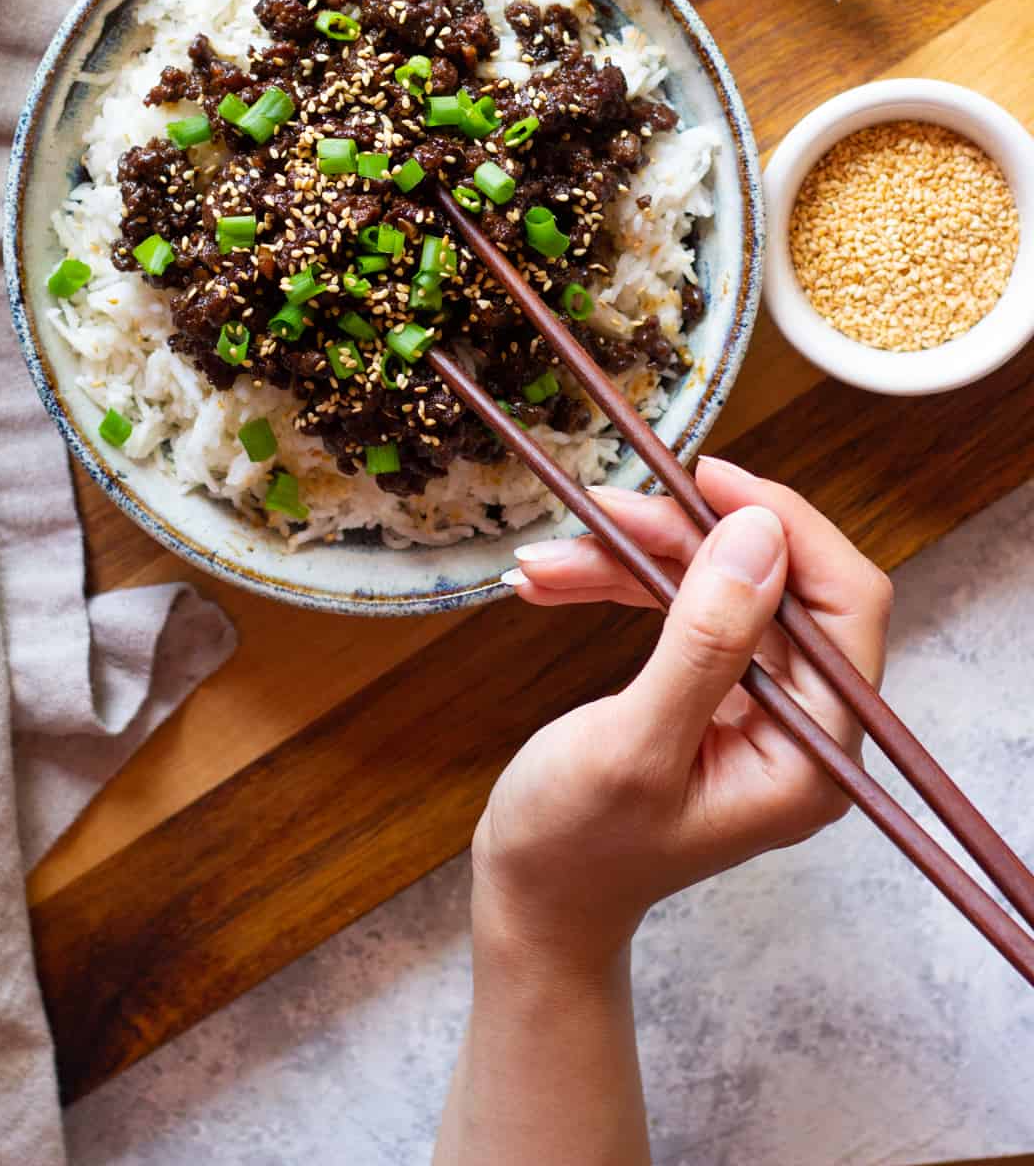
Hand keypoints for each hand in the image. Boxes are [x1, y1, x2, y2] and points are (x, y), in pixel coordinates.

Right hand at [471, 457, 892, 968]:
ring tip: (546, 561)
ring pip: (717, 584)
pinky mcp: (714, 691)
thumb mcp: (634, 744)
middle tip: (606, 507)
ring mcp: (760, 707)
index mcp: (812, 754)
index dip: (785, 526)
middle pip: (772, 581)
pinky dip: (618, 584)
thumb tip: (760, 533)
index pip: (845, 604)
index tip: (708, 479)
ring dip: (632, 558)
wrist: (533, 899)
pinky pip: (681, 607)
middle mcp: (802, 725)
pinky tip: (554, 580)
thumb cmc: (577, 846)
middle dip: (682, 537)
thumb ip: (704, 641)